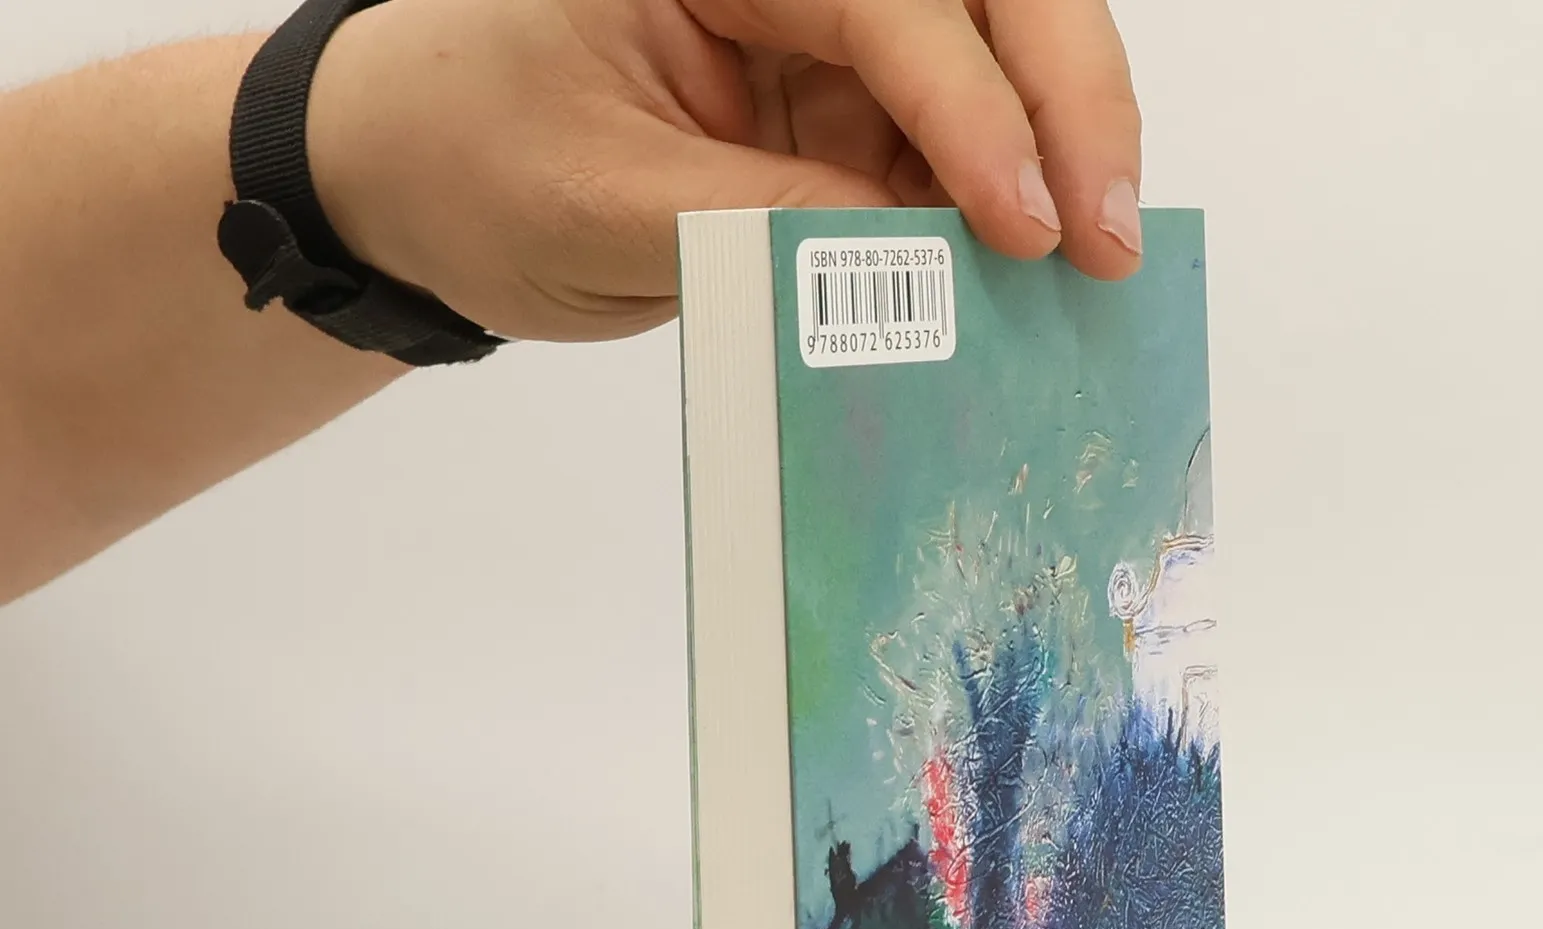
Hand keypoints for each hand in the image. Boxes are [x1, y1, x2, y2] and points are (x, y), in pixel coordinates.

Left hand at [307, 0, 1143, 343]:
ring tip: (1083, 270)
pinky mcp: (837, 101)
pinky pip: (946, 142)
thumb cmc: (469, 161)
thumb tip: (919, 267)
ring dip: (1047, 159)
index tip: (1025, 227)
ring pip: (989, 62)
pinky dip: (994, 206)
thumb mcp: (603, 208)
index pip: (884, 3)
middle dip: (1065, 103)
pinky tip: (1023, 272)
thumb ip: (761, 229)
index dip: (971, 112)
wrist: (413, 181)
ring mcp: (821, 29)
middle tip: (1113, 235)